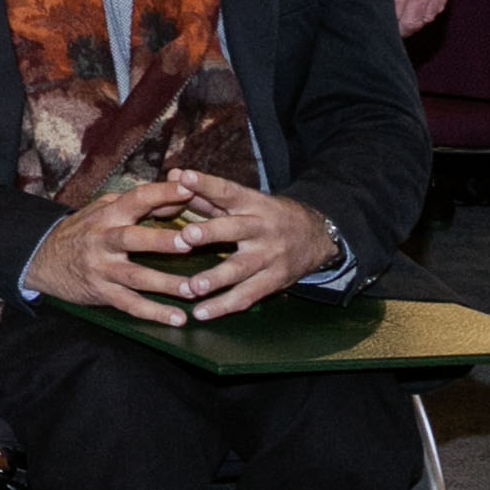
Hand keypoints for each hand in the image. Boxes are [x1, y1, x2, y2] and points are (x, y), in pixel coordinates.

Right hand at [19, 178, 206, 324]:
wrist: (42, 258)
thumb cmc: (82, 231)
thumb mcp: (103, 210)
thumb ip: (140, 204)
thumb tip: (182, 195)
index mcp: (106, 215)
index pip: (136, 199)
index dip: (161, 193)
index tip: (189, 189)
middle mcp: (102, 240)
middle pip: (132, 239)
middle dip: (161, 240)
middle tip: (189, 242)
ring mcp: (101, 268)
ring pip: (135, 276)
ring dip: (164, 283)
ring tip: (192, 289)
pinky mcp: (102, 292)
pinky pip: (130, 304)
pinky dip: (154, 313)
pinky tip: (178, 319)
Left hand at [161, 169, 337, 320]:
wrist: (316, 236)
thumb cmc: (265, 215)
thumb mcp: (245, 201)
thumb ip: (206, 193)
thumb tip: (173, 175)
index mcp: (252, 203)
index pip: (228, 191)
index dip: (207, 184)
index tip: (185, 178)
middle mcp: (262, 229)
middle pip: (235, 230)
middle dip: (211, 233)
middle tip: (186, 236)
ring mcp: (270, 257)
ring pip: (241, 269)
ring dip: (215, 279)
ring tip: (191, 287)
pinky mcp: (274, 281)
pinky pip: (247, 296)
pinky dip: (223, 306)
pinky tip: (200, 313)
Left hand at [380, 0, 455, 33]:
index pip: (391, 14)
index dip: (381, 25)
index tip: (370, 28)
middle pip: (410, 22)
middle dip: (397, 30)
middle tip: (383, 32)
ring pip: (425, 18)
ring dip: (411, 24)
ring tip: (397, 25)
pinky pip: (437, 7)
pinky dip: (425, 13)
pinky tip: (413, 13)